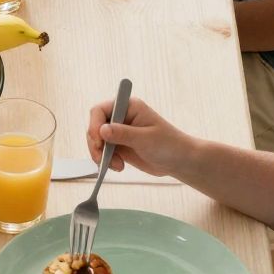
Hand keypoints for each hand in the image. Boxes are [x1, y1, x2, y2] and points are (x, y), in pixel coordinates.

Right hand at [85, 93, 199, 179]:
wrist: (179, 161)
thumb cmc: (168, 144)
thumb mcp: (145, 139)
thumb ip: (123, 133)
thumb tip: (102, 130)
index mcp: (128, 107)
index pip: (100, 110)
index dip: (94, 125)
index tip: (97, 141)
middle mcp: (121, 117)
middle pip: (95, 126)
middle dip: (96, 144)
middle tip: (103, 159)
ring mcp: (119, 132)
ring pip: (97, 141)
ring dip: (101, 155)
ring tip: (116, 166)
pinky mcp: (119, 145)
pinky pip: (104, 152)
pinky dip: (106, 161)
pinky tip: (119, 166)